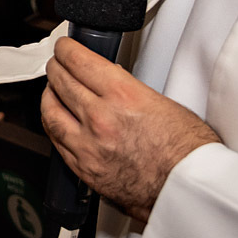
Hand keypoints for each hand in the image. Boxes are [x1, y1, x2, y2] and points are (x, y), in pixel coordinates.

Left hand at [41, 37, 219, 221]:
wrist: (190, 191)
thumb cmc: (187, 151)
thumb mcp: (162, 102)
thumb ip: (129, 90)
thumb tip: (111, 81)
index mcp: (123, 96)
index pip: (79, 61)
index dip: (66, 49)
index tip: (65, 47)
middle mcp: (101, 119)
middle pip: (61, 82)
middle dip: (56, 68)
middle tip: (57, 63)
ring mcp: (89, 146)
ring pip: (51, 112)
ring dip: (48, 96)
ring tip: (52, 89)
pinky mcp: (85, 169)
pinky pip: (57, 141)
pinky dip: (53, 125)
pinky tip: (56, 120)